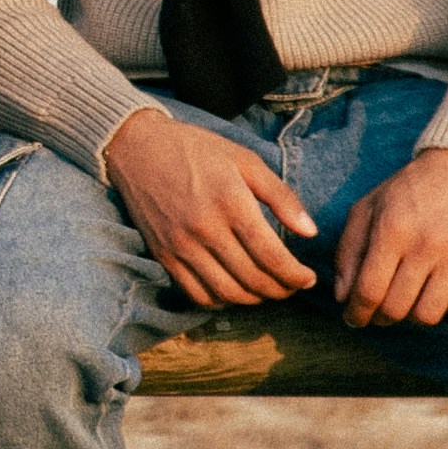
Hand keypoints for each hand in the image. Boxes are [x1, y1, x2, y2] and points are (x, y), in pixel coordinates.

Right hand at [101, 108, 320, 307]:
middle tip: (293, 286)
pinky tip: (233, 290)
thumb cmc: (196, 149)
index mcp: (231, 202)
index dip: (296, 276)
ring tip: (267, 289)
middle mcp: (206, 229)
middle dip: (281, 290)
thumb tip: (310, 232)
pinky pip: (196, 293)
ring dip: (254, 299)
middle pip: (253, 279)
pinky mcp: (163, 255)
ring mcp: (181, 245)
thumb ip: (281, 197)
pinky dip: (220, 301)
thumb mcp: (245, 160)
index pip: (272, 256)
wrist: (137, 147)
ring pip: (227, 293)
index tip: (309, 279)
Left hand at [335, 147, 447, 326]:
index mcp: (391, 230)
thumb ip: (348, 252)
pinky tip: (439, 293)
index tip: (354, 319)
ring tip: (410, 301)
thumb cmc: (408, 191)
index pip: (369, 291)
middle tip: (380, 312)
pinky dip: (447, 309)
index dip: (357, 314)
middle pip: (397, 309)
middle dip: (382, 318)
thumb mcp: (367, 208)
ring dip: (414, 316)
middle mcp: (425, 245)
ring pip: (429, 315)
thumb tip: (342, 297)